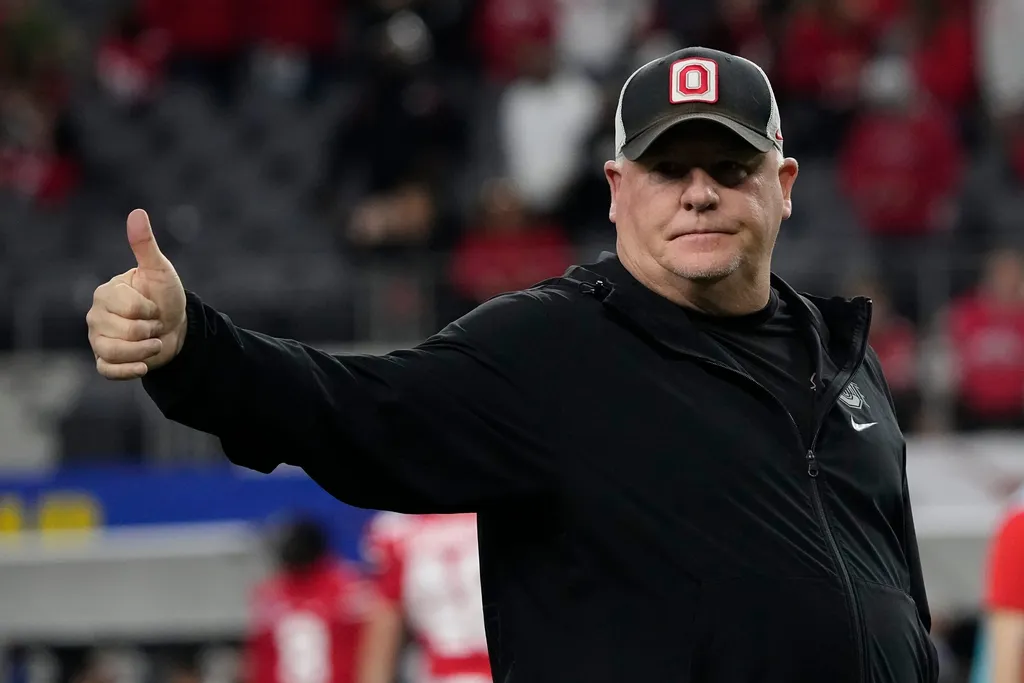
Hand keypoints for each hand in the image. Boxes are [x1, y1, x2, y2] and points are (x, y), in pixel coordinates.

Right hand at [87, 209, 186, 379]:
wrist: (176, 327)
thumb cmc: (165, 296)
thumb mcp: (159, 270)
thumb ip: (145, 245)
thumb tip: (137, 212)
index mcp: (106, 293)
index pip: (126, 307)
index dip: (149, 310)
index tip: (154, 306)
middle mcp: (96, 316)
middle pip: (123, 331)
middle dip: (149, 330)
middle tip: (155, 324)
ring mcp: (98, 339)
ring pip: (115, 351)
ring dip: (144, 349)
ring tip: (154, 341)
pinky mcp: (105, 360)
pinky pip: (108, 370)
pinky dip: (127, 370)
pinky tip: (144, 366)